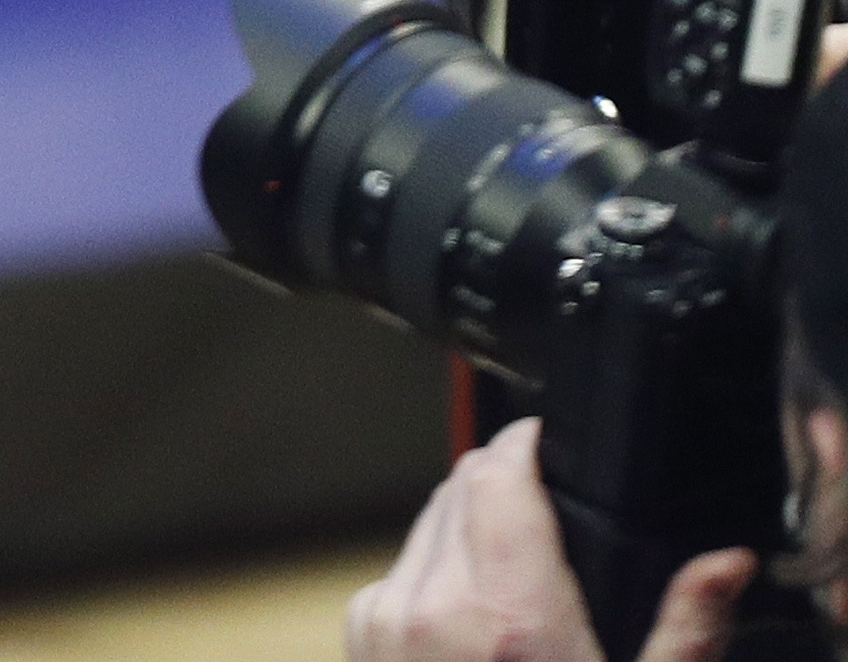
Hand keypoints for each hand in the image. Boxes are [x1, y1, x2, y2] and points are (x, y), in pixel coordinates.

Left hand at [345, 421, 752, 661]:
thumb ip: (686, 628)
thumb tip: (724, 561)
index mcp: (507, 618)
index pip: (496, 472)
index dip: (528, 448)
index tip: (552, 449)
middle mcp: (432, 607)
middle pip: (461, 488)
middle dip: (507, 491)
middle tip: (553, 528)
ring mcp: (384, 620)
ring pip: (428, 524)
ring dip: (471, 533)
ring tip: (524, 588)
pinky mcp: (359, 636)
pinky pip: (401, 569)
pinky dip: (439, 576)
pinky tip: (480, 626)